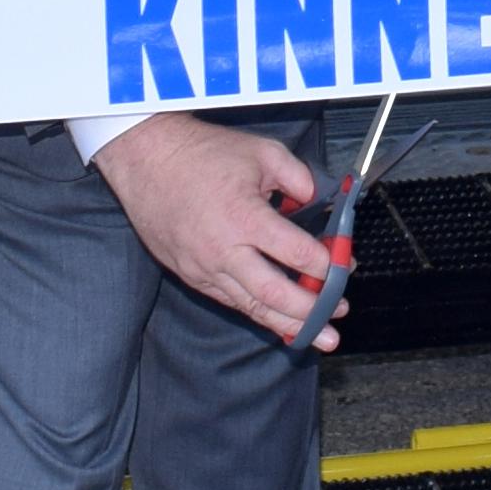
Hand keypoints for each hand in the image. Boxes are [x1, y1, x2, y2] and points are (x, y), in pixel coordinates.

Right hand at [92, 113, 341, 342]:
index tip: (345, 265)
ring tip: (320, 337)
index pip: (297, 254)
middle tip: (339, 313)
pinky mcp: (192, 275)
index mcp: (245, 217)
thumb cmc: (201, 154)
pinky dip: (259, 314)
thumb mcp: (263, 152)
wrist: (145, 160)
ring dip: (290, 325)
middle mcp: (225, 251)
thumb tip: (318, 202)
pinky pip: (231, 302)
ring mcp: (205, 268)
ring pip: (253, 308)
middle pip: (276, 294)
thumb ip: (299, 178)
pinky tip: (281, 322)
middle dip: (314, 309)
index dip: (328, 265)